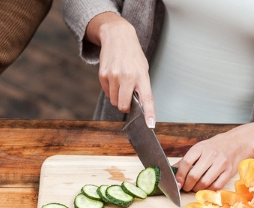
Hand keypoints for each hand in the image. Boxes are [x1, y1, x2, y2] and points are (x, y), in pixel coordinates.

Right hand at [86, 12, 155, 127]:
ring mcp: (113, 76)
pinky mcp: (103, 76)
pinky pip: (107, 93)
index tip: (150, 125)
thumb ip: (142, 87)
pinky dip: (111, 90)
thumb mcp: (143, 69)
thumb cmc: (133, 55)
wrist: (117, 36)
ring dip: (118, 97)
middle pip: (123, 105)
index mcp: (141, 76)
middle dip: (126, 107)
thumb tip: (140, 106)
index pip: (147, 98)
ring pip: (114, 101)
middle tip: (128, 98)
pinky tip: (114, 78)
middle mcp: (127, 77)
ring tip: (121, 82)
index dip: (149, 113)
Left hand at [174, 118, 253, 191]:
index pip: (186, 163)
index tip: (177, 183)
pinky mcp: (229, 172)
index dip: (179, 175)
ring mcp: (221, 163)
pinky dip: (208, 190)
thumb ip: (185, 160)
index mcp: (200, 148)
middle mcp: (211, 155)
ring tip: (195, 188)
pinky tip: (206, 187)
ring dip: (197, 189)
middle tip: (186, 187)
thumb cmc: (214, 147)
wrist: (236, 143)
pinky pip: (216, 186)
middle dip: (187, 185)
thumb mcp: (199, 149)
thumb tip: (172, 171)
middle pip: (194, 175)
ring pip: (205, 182)